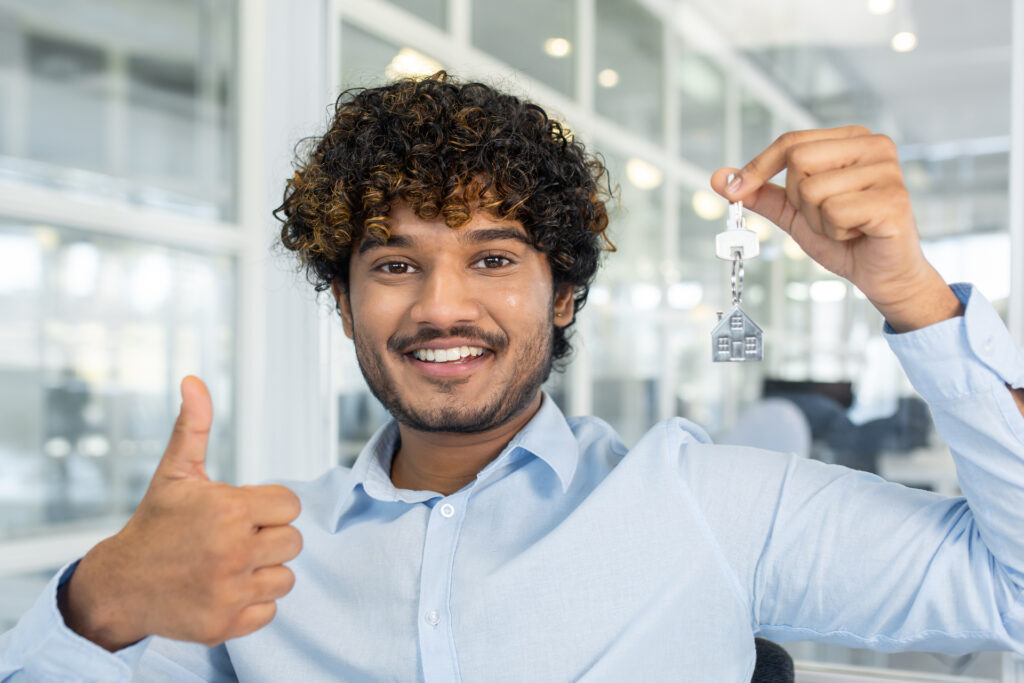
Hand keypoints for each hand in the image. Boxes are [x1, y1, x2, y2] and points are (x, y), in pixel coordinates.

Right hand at [59, 376, 302, 649]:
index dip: (268, 508)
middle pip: (293, 542)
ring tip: (229, 565)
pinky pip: (269, 611)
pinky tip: (224, 591)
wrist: (119, 584)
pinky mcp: (225, 624)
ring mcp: (229, 591)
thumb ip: (194, 426)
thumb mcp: (175, 472)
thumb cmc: (155, 524)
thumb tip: (193, 380)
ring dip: (264, 572)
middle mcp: (233, 551)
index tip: (241, 513)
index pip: (290, 506)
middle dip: (268, 539)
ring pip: (285, 578)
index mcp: (229, 510)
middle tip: (234, 540)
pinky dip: (251, 604)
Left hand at [712, 126, 961, 330]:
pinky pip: (834, 212)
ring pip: (813, 190)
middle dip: (798, 199)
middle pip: (798, 159)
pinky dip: (836, 231)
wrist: (880, 274)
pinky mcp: (893, 200)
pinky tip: (857, 233)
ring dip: (818, 220)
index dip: (758, 167)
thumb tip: (720, 177)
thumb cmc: (843, 238)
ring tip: (845, 226)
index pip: (791, 141)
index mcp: (852, 139)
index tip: (736, 189)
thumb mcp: (794, 212)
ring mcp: (888, 170)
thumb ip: (761, 193)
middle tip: (824, 216)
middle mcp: (874, 145)